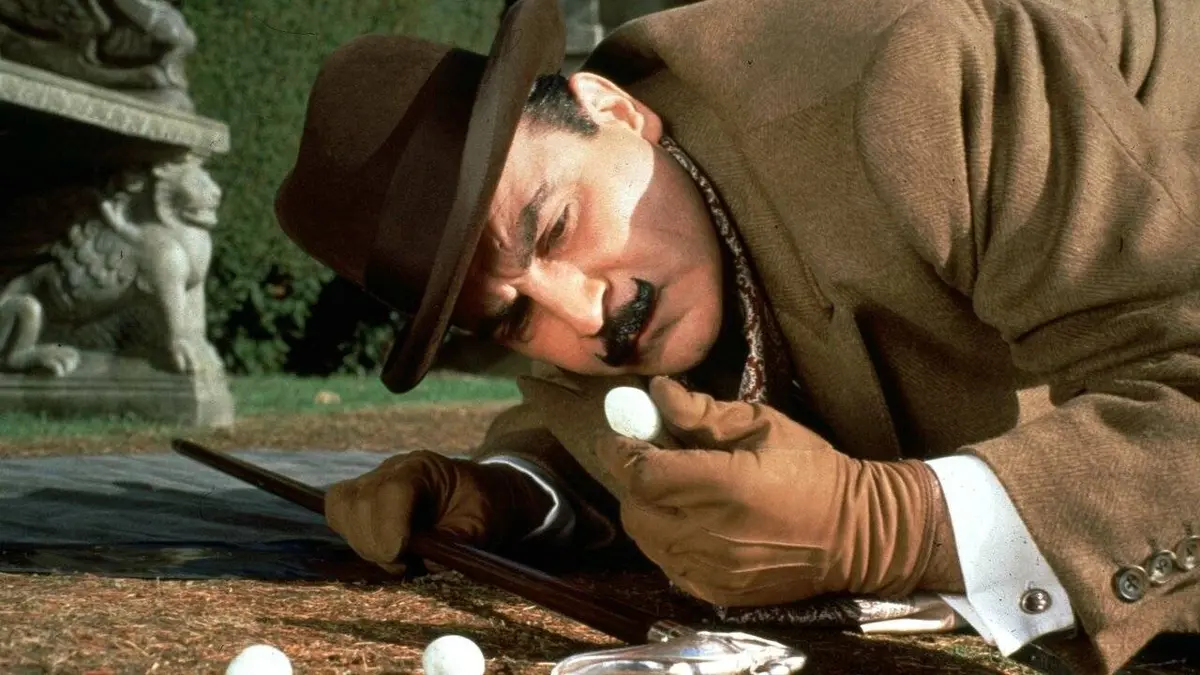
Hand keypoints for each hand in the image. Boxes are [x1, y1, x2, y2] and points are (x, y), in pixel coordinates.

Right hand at [324, 450, 552, 572]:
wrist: (486, 493)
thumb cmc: (487, 506)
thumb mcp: (483, 525)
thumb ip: (457, 542)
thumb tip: (430, 563)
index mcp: (425, 468)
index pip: (391, 490)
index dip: (388, 526)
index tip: (400, 557)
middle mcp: (393, 469)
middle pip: (359, 501)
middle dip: (375, 542)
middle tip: (405, 564)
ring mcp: (374, 481)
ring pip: (342, 508)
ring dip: (363, 542)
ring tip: (397, 558)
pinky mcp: (364, 498)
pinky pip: (339, 513)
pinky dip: (353, 536)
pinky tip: (382, 549)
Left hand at [597, 377, 963, 605]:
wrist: (857, 533)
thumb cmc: (812, 468)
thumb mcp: (762, 424)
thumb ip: (703, 411)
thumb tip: (656, 392)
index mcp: (725, 485)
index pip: (643, 473)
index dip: (623, 451)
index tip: (624, 435)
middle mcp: (712, 534)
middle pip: (634, 509)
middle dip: (633, 481)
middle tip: (650, 460)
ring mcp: (713, 571)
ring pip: (647, 540)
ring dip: (647, 511)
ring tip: (673, 491)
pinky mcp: (717, 594)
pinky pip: (669, 566)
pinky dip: (666, 542)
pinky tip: (690, 522)